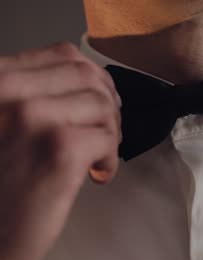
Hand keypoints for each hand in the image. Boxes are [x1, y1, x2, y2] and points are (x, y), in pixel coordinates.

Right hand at [0, 42, 120, 259]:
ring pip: (103, 105)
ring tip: (98, 155)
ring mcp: (34, 118)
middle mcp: (9, 92)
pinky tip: (96, 173)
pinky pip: (107, 137)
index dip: (94, 77)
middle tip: (106, 130)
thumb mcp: (5, 120)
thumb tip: (89, 81)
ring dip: (111, 131)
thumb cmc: (1, 179)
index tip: (100, 99)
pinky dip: (111, 157)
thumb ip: (34, 94)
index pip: (64, 55)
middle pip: (88, 76)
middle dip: (108, 103)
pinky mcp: (59, 150)